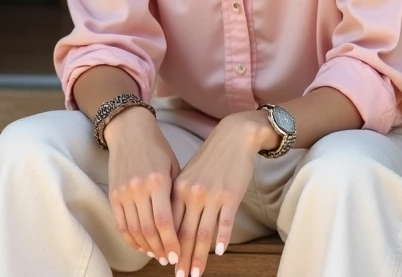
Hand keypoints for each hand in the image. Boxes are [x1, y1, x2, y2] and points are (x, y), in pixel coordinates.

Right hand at [105, 107, 182, 266]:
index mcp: (157, 181)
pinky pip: (120, 223)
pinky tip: (140, 244)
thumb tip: (181, 225)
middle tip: (169, 260)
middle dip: (159, 249)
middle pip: (148, 230)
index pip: (164, 222)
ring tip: (156, 254)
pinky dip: (130, 238)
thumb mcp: (173, 168)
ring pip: (133, 230)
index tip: (177, 255)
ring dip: (145, 246)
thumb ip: (175, 195)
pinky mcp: (113, 194)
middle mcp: (138, 188)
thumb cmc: (157, 148)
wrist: (130, 131)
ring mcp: (123, 192)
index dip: (171, 242)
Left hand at [170, 111, 276, 276]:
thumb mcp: (188, 175)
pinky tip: (219, 252)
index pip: (169, 225)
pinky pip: (224, 223)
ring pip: (203, 234)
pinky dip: (221, 239)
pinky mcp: (230, 196)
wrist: (233, 137)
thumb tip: (174, 227)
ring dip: (199, 257)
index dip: (168, 247)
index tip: (167, 264)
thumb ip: (180, 199)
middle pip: (184, 234)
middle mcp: (192, 194)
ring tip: (196, 273)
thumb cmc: (210, 158)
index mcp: (178, 189)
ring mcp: (211, 196)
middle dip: (182, 259)